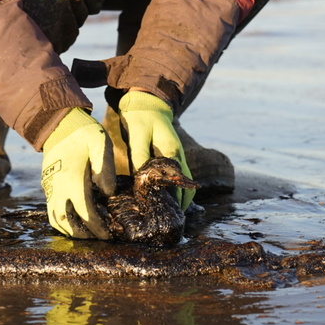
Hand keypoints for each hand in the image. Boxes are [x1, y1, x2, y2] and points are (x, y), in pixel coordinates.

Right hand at [40, 108, 115, 238]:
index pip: (84, 213)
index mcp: (72, 179)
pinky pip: (51, 209)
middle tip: (99, 236)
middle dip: (82, 234)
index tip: (108, 234)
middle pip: (65, 222)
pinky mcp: (47, 183)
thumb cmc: (83, 131)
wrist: (58, 121)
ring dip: (70, 229)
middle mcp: (57, 186)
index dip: (97, 227)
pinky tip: (76, 217)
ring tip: (88, 232)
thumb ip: (105, 167)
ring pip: (54, 219)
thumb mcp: (100, 142)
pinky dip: (62, 220)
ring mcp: (49, 186)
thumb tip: (108, 193)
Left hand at [117, 91, 195, 209]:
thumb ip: (140, 157)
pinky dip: (177, 192)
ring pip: (186, 185)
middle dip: (180, 207)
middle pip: (188, 189)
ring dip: (180, 200)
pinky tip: (165, 201)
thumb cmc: (141, 117)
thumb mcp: (137, 134)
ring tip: (167, 217)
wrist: (148, 101)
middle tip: (168, 223)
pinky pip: (180, 180)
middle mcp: (180, 158)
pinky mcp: (174, 158)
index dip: (174, 202)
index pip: (178, 184)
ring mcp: (179, 158)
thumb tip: (142, 181)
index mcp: (172, 153)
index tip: (165, 217)